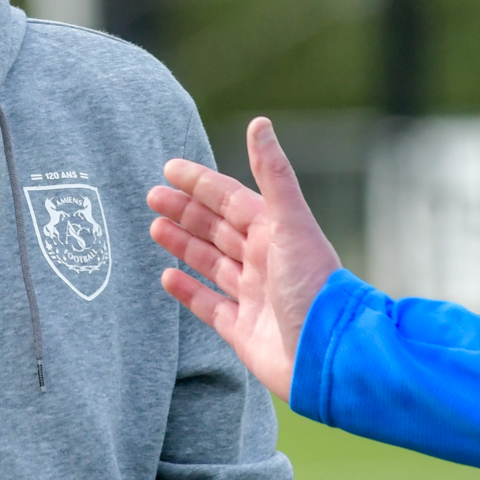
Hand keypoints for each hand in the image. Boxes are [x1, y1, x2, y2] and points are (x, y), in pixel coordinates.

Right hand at [146, 117, 340, 400]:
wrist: (328, 355)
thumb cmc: (314, 286)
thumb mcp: (291, 223)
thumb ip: (274, 175)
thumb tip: (260, 123)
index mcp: (274, 234)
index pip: (231, 200)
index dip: (201, 183)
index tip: (170, 169)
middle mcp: (263, 262)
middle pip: (217, 229)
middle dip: (185, 211)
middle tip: (152, 196)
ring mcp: (252, 297)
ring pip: (211, 264)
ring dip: (183, 244)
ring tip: (154, 228)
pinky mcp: (243, 331)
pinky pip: (210, 306)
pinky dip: (189, 291)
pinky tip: (168, 277)